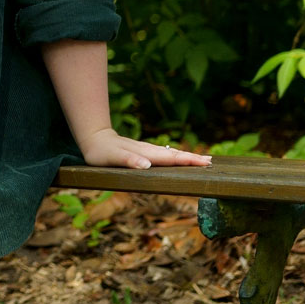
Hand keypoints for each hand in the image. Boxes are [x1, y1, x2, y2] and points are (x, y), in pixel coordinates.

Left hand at [79, 128, 214, 169]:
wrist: (93, 138)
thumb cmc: (101, 152)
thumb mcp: (111, 158)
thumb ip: (128, 160)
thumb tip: (147, 165)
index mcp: (145, 153)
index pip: (170, 158)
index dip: (187, 161)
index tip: (204, 163)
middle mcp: (148, 151)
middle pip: (174, 154)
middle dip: (193, 158)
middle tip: (211, 162)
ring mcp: (147, 150)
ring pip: (171, 153)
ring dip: (187, 157)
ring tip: (203, 160)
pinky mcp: (144, 151)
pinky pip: (164, 154)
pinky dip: (176, 156)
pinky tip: (181, 158)